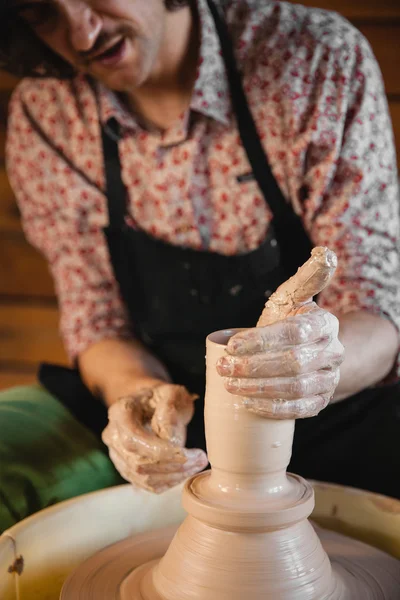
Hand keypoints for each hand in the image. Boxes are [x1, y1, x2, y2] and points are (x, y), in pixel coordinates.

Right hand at [102, 383, 207, 492]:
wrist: (152, 405)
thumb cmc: (163, 397)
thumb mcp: (172, 392)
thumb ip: (169, 408)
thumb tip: (169, 438)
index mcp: (120, 412)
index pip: (133, 438)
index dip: (159, 451)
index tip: (186, 452)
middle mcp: (113, 435)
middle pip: (138, 462)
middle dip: (173, 465)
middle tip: (200, 459)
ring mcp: (118, 455)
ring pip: (143, 477)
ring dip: (174, 476)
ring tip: (197, 463)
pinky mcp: (127, 469)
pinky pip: (147, 484)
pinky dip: (169, 482)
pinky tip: (186, 470)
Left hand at [216, 248, 343, 418]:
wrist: (305, 351)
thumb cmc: (289, 321)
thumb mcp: (293, 298)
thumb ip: (305, 278)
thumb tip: (323, 252)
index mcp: (325, 324)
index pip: (294, 332)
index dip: (261, 341)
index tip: (232, 345)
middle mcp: (333, 352)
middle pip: (294, 363)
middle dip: (253, 367)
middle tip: (223, 368)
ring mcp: (329, 379)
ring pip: (297, 388)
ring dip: (259, 389)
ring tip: (230, 385)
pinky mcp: (321, 401)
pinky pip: (301, 410)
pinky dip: (274, 409)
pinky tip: (248, 405)